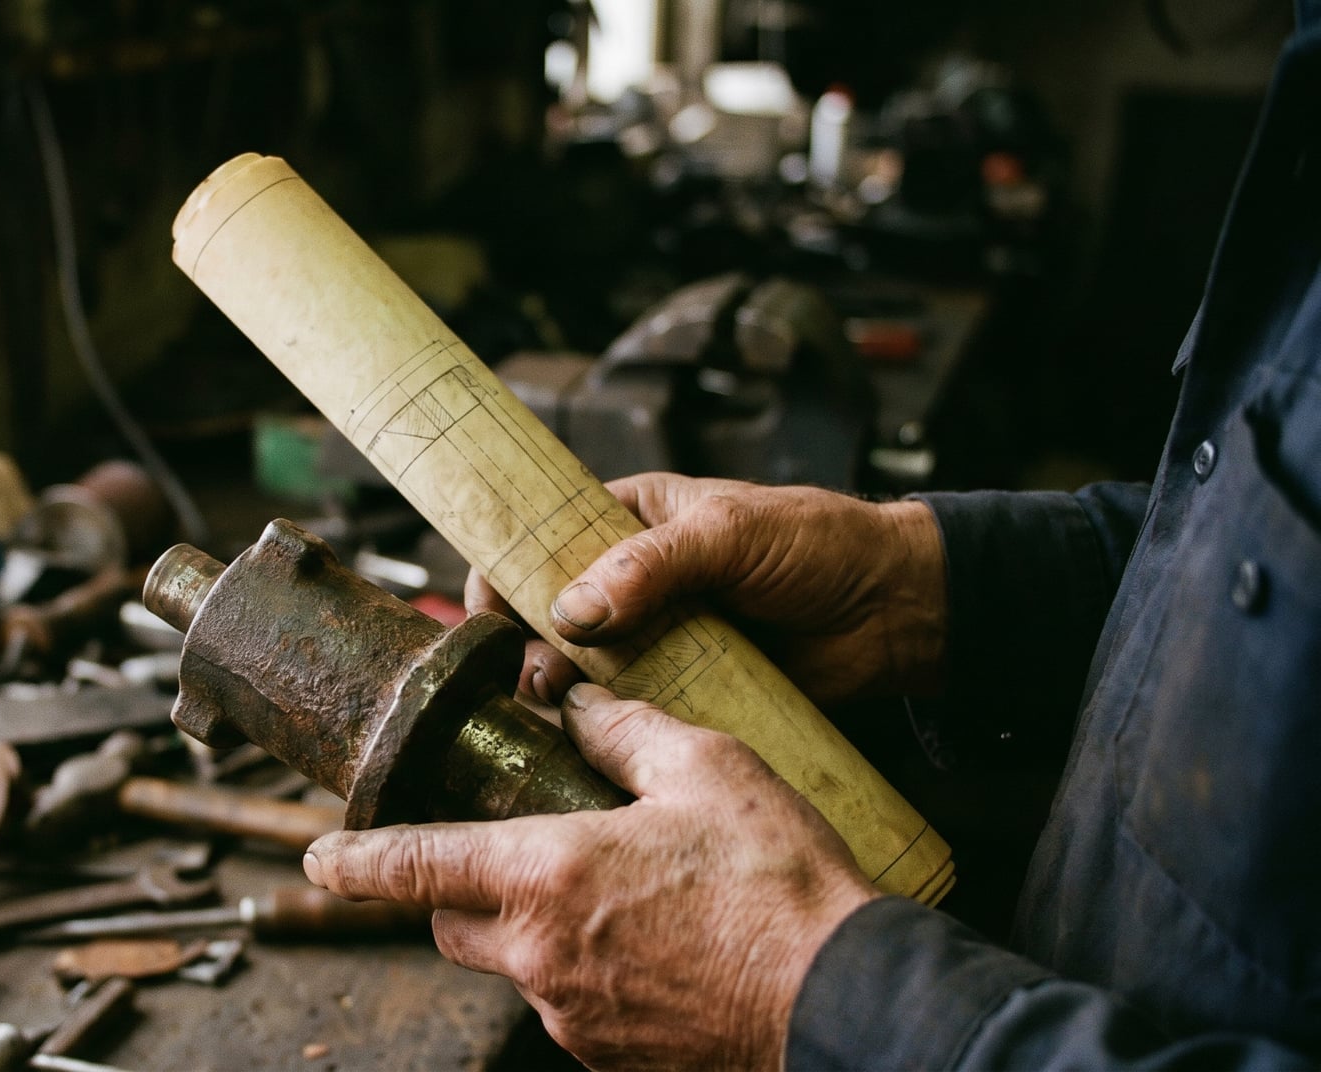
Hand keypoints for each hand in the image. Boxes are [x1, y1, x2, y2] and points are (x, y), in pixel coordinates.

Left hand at [304, 684, 878, 1069]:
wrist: (846, 1004)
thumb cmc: (781, 886)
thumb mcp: (708, 770)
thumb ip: (625, 731)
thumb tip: (577, 703)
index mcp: (547, 876)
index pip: (414, 867)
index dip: (355, 860)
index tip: (318, 854)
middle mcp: (542, 955)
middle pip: (449, 925)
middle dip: (451, 890)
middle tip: (495, 851)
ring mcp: (573, 1017)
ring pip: (509, 966)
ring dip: (524, 930)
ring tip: (600, 895)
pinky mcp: (610, 1056)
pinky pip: (565, 1006)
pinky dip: (578, 970)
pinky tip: (642, 943)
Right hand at [468, 474, 946, 706]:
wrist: (896, 611)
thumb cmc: (821, 545)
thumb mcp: (730, 534)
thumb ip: (650, 565)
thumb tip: (572, 608)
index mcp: (630, 519)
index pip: (540, 539)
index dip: (502, 574)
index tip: (484, 615)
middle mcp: (632, 580)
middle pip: (548, 613)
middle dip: (525, 645)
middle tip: (530, 675)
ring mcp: (657, 637)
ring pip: (583, 668)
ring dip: (560, 690)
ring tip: (557, 708)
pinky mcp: (684, 688)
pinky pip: (630, 710)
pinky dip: (605, 727)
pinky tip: (588, 741)